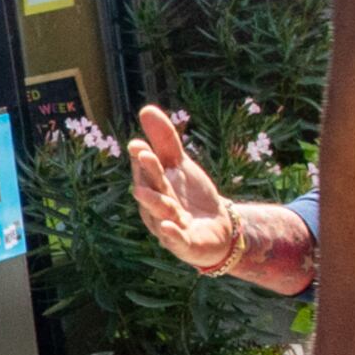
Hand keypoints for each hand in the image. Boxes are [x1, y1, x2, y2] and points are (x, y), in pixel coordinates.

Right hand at [126, 105, 241, 272]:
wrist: (216, 228)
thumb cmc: (190, 196)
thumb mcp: (180, 165)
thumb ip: (164, 140)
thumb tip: (145, 109)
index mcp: (153, 185)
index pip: (146, 169)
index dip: (142, 157)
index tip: (138, 144)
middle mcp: (155, 206)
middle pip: (151, 188)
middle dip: (148, 174)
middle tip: (145, 155)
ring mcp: (168, 226)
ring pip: (159, 214)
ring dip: (154, 203)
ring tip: (146, 192)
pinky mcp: (183, 245)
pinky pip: (176, 240)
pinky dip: (171, 235)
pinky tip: (168, 225)